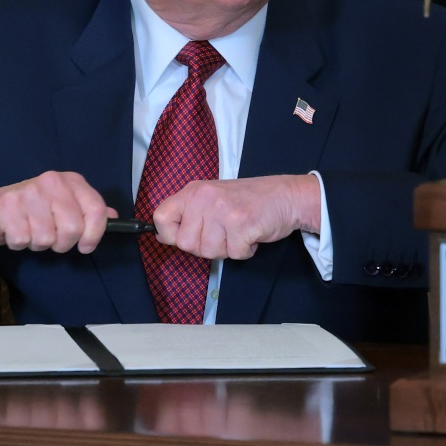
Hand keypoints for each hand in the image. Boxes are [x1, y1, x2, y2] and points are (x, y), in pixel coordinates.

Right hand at [0, 171, 114, 254]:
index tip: (86, 246)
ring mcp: (28, 193)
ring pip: (47, 238)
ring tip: (30, 231)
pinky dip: (19, 243)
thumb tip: (114, 217)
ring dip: (38, 244)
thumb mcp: (63, 206)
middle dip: (62, 243)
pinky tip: (15, 231)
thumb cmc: (32, 210)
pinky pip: (23, 241)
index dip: (94, 234)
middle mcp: (51, 182)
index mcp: (70, 181)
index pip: (96, 209)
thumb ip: (89, 211)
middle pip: (72, 229)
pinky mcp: (7, 207)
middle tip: (51, 238)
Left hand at [151, 174, 319, 261]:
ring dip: (227, 249)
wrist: (285, 196)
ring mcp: (222, 210)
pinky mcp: (241, 224)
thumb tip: (161, 236)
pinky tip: (251, 235)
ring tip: (239, 231)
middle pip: (186, 244)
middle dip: (205, 247)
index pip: (161, 217)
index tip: (186, 235)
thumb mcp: (211, 199)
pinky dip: (245, 251)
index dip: (170, 234)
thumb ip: (188, 215)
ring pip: (209, 252)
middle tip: (224, 233)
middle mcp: (204, 198)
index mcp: (194, 191)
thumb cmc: (248, 200)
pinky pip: (234, 254)